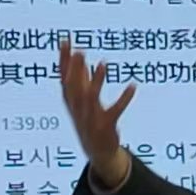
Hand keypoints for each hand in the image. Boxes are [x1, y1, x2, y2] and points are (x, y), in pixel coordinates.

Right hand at [59, 40, 135, 184]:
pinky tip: (132, 86)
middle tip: (80, 51)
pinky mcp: (106, 127)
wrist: (97, 153)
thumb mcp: (81, 101)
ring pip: (91, 99)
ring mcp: (91, 119)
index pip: (64, 78)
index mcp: (71, 102)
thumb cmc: (89, 122)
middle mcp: (78, 109)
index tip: (64, 41)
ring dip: (97, 81)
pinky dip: (124, 99)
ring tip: (104, 64)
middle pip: (74, 88)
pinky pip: (115, 111)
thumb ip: (80, 80)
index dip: (63, 60)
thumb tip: (78, 58)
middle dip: (76, 70)